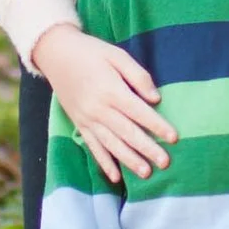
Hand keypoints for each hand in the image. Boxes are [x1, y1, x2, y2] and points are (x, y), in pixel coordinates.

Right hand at [34, 22, 175, 180]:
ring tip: (145, 173)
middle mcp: (99, 109)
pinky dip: (104, 162)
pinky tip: (115, 176)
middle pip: (128, 133)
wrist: (55, 54)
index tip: (173, 138)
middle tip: (165, 163)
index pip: (139, 112)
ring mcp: (87, 119)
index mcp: (111, 90)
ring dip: (129, 160)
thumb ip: (138, 76)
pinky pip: (93, 147)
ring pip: (111, 144)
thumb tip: (156, 98)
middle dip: (148, 149)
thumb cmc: (91, 52)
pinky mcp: (79, 124)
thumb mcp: (117, 55)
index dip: (157, 126)